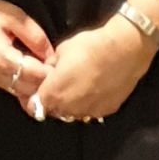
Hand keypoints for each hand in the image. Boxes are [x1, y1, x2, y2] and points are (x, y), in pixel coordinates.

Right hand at [0, 0, 53, 106]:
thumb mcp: (17, 17)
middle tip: (58, 71)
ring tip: (46, 71)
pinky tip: (32, 73)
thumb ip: (36, 37)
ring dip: (35, 85)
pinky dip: (24, 84)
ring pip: (20, 92)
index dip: (51, 73)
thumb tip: (51, 56)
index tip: (62, 65)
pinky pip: (11, 88)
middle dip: (45, 82)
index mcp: (3, 59)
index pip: (35, 76)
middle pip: (28, 90)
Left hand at [30, 10, 158, 126]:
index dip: (33, 99)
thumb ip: (51, 65)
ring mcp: (89, 112)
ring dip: (71, 104)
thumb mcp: (62, 50)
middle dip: (52, 100)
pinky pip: (91, 111)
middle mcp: (70, 108)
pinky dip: (88, 103)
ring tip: (78, 86)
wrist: (125, 49)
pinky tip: (94, 89)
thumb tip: (49, 70)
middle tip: (58, 85)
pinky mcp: (106, 111)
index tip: (37, 90)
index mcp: (54, 93)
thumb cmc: (90, 46)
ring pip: (73, 113)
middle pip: (54, 111)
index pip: (34, 107)